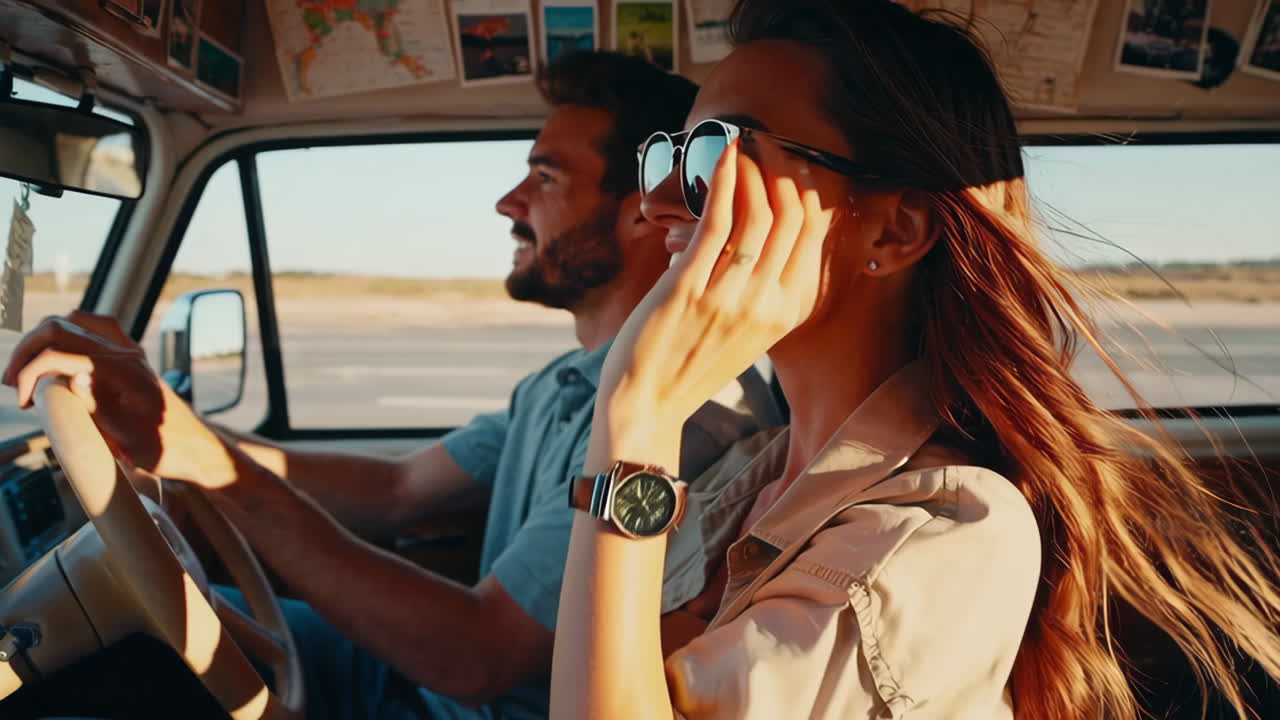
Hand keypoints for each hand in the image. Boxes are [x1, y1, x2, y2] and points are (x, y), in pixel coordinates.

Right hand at [2, 310, 208, 480]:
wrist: (196, 448)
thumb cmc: (167, 449)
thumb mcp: (130, 439)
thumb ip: (100, 408)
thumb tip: (73, 377)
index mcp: (124, 371)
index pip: (61, 355)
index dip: (31, 374)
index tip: (23, 403)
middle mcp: (126, 354)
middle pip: (60, 328)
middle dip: (27, 351)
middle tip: (14, 384)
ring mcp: (128, 352)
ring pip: (74, 322)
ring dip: (42, 340)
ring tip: (26, 372)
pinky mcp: (127, 358)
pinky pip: (93, 330)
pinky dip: (65, 336)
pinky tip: (53, 360)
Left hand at [601, 135, 833, 435]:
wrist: (646, 402)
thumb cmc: (691, 365)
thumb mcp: (748, 332)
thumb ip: (764, 289)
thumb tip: (762, 236)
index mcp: (787, 313)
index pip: (810, 237)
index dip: (802, 193)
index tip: (790, 166)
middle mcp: (766, 303)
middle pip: (790, 219)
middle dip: (781, 171)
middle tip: (767, 145)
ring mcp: (729, 295)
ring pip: (757, 214)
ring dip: (752, 171)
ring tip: (743, 147)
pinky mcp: (689, 286)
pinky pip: (717, 221)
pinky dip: (723, 181)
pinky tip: (723, 158)